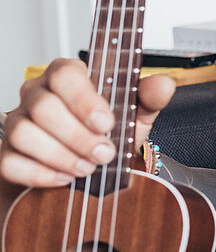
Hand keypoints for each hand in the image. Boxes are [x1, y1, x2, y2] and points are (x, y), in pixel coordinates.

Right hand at [0, 58, 173, 186]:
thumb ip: (149, 97)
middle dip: (78, 136)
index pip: (64, 74)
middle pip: (44, 107)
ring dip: (61, 155)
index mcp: (66, 75)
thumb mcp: (135, 113)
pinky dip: (41, 174)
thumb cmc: (108, 130)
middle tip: (104, 154)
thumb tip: (163, 85)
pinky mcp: (7, 151)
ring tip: (88, 168)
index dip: (83, 99)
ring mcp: (17, 121)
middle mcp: (37, 93)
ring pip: (24, 133)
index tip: (105, 122)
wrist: (91, 163)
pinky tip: (65, 178)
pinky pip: (10, 162)